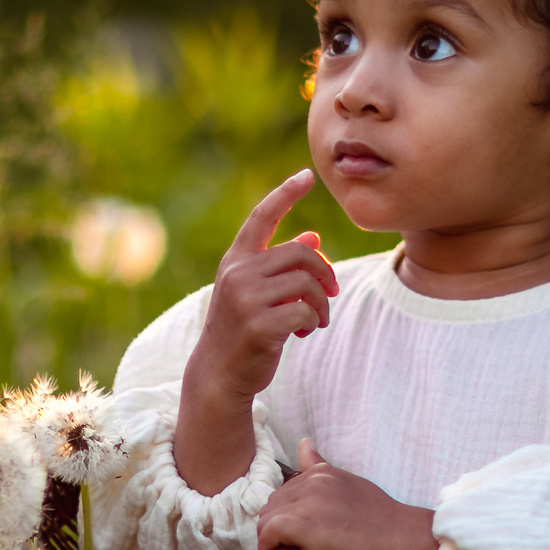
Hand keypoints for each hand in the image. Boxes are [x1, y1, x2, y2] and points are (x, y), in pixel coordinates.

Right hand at [175, 171, 338, 492]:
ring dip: (322, 303)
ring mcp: (246, 300)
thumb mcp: (256, 292)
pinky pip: (306, 311)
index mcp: (235, 260)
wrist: (219, 374)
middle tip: (331, 294)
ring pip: (308, 283)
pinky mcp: (260, 326)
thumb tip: (313, 237)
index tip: (307, 176)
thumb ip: (279, 265)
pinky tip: (304, 332)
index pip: (261, 217)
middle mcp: (237, 274)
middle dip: (325, 273)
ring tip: (315, 320)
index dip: (285, 194)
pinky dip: (314, 321)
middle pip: (301, 254)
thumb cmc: (242, 329)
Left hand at [258, 439, 437, 549]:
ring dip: (271, 539)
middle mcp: (312, 481)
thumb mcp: (352, 486)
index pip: (285, 492)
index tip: (294, 536)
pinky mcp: (303, 525)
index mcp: (323, 473)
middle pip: (273, 505)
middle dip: (275, 528)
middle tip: (288, 549)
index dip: (286, 516)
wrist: (406, 541)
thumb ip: (323, 470)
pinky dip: (268, 548)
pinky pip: (268, 532)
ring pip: (267, 518)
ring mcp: (307, 501)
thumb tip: (303, 444)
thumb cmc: (385, 524)